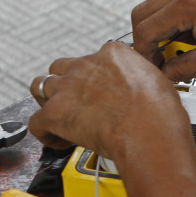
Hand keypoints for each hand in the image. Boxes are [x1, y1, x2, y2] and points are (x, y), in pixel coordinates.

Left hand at [28, 42, 189, 163]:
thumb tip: (141, 88)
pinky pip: (36, 122)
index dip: (94, 78)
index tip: (101, 93)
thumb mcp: (156, 80)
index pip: (92, 59)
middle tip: (77, 104)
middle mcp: (85, 66)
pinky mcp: (55, 113)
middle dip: (65, 85)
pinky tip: (59, 141)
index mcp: (111, 54)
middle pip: (61, 68)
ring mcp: (67, 88)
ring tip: (60, 118)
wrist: (149, 131)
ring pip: (40, 87)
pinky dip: (44, 133)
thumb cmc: (159, 112)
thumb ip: (139, 78)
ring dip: (48, 102)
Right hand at [131, 0, 195, 80]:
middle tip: (161, 60)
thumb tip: (165, 74)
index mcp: (187, 3)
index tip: (152, 69)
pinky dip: (176, 19)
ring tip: (184, 48)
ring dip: (162, 29)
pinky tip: (194, 35)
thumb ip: (183, 68)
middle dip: (147, 40)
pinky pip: (174, 0)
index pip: (144, 30)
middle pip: (142, 13)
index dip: (144, 55)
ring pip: (157, 6)